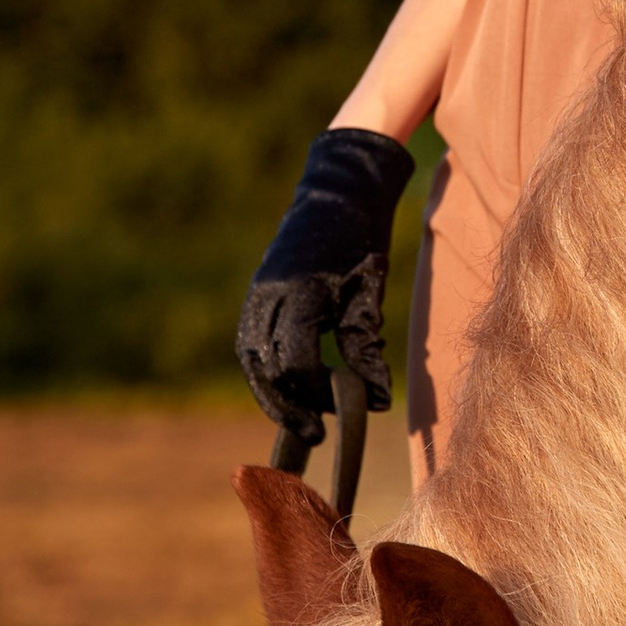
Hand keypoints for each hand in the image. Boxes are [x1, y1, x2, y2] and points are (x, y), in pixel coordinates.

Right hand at [235, 127, 414, 433]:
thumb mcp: (369, 292)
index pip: (297, 360)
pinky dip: (266, 371)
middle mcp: (268, 294)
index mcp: (299, 292)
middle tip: (314, 434)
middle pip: (265, 367)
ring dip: (271, 393)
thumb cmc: (361, 238)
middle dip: (288, 405)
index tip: (341, 409)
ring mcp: (257, 293)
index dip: (316, 392)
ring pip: (251, 359)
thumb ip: (367, 346)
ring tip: (298, 420)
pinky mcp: (256, 293)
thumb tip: (375, 399)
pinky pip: (251, 343)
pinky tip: (288, 388)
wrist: (338, 191)